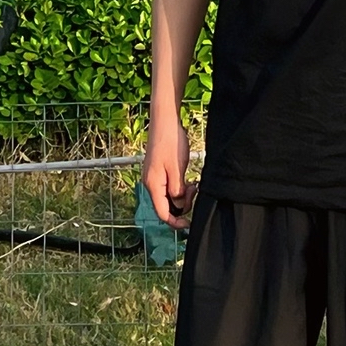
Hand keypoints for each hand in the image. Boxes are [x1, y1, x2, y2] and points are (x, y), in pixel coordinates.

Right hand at [144, 112, 196, 227]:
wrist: (165, 121)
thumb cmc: (171, 142)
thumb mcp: (177, 169)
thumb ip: (177, 190)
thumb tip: (179, 205)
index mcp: (153, 185)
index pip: (162, 213)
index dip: (175, 222)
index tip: (188, 224)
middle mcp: (151, 183)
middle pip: (166, 206)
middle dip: (182, 204)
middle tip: (194, 190)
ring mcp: (154, 177)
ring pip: (169, 197)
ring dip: (182, 195)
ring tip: (193, 184)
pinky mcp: (159, 172)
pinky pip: (170, 187)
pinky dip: (180, 188)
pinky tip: (188, 180)